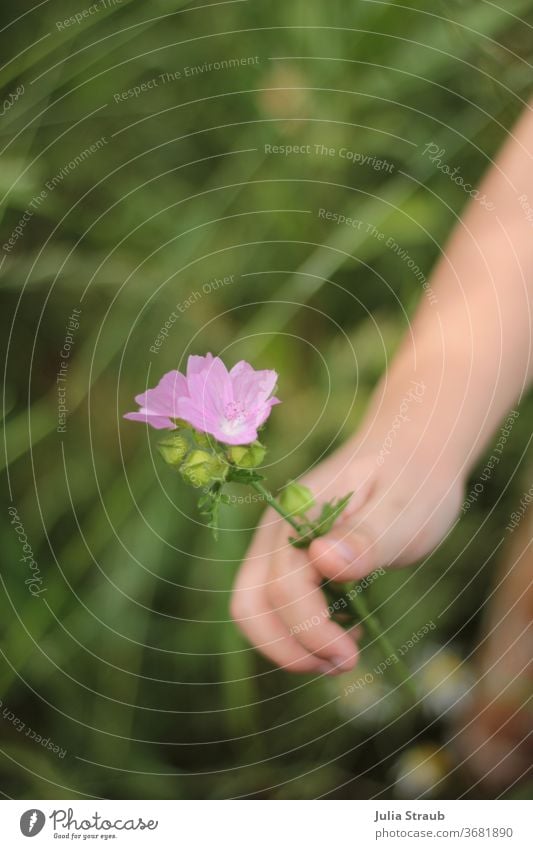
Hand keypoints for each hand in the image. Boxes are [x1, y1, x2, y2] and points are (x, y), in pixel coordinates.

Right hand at [231, 437, 463, 674]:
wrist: (411, 451)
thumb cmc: (413, 481)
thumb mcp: (404, 512)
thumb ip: (366, 537)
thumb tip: (323, 560)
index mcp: (297, 516)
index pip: (283, 589)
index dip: (312, 632)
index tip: (353, 656)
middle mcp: (275, 531)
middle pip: (249, 606)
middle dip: (288, 649)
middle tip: (343, 664)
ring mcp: (276, 544)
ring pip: (256, 609)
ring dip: (290, 645)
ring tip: (343, 654)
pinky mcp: (287, 557)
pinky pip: (274, 603)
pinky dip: (298, 630)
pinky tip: (343, 628)